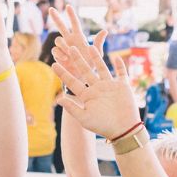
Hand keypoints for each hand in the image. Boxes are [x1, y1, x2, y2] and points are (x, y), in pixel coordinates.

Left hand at [48, 6, 139, 139]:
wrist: (123, 130)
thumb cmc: (103, 126)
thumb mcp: (84, 118)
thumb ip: (72, 108)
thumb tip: (58, 98)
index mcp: (87, 96)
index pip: (73, 82)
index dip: (63, 73)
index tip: (54, 64)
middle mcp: (97, 89)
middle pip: (86, 71)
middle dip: (78, 60)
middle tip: (70, 48)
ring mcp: (110, 86)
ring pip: (102, 68)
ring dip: (96, 57)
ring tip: (89, 46)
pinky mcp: (123, 87)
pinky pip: (122, 73)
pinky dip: (120, 65)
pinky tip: (116, 57)